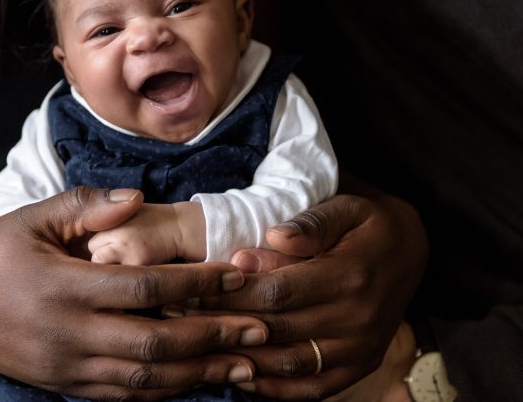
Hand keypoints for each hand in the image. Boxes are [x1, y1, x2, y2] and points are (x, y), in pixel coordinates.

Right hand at [0, 187, 267, 400]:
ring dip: (199, 372)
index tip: (238, 274)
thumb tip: (138, 197)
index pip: (147, 285)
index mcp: (65, 286)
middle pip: (157, 341)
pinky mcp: (63, 385)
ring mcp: (67, 366)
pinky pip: (123, 395)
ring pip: (146, 377)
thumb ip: (87, 206)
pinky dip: (164, 390)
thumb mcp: (33, 218)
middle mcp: (70, 333)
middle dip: (214, 335)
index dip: (198, 281)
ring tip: (244, 364)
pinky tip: (194, 380)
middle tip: (261, 329)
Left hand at [168, 192, 426, 399]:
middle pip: (275, 329)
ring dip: (240, 360)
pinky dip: (275, 389)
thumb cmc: (369, 224)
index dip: (231, 293)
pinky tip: (240, 378)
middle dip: (222, 324)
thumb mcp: (347, 207)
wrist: (412, 251)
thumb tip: (272, 238)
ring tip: (195, 350)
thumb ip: (311, 223)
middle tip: (178, 318)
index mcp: (349, 275)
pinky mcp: (357, 366)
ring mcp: (358, 349)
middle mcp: (356, 319)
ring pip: (289, 363)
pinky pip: (312, 387)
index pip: (277, 292)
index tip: (191, 286)